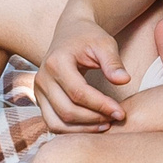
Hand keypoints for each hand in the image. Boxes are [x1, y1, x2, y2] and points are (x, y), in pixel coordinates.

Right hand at [30, 13, 131, 129]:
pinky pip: (53, 123)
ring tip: (106, 125)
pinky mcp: (41, 100)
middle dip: (94, 119)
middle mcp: (42, 79)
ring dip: (83, 129)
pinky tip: (93, 126)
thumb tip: (124, 80)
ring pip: (57, 123)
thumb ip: (113, 62)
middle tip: (116, 118)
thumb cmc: (89, 37)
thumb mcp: (104, 43)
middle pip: (67, 111)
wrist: (70, 32)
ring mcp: (38, 91)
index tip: (121, 112)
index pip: (78, 93)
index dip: (101, 106)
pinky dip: (72, 130)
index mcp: (56, 63)